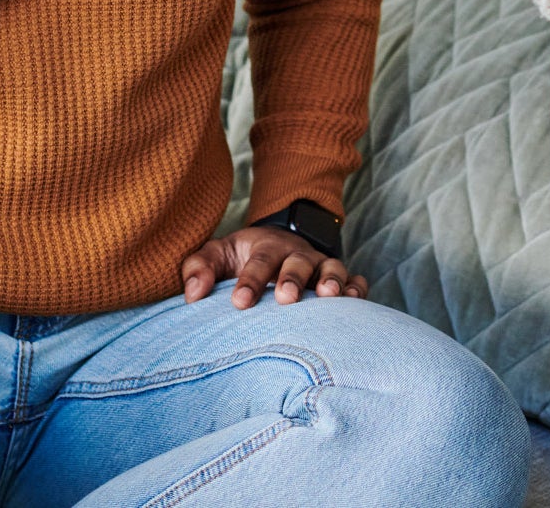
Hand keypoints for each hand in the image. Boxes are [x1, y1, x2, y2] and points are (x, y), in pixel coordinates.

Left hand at [180, 224, 368, 308]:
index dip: (250, 280)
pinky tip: (355, 301)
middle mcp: (296, 254)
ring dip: (331, 280)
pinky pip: (355, 280)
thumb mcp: (217, 255)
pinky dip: (357, 288)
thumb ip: (198, 268)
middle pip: (298, 261)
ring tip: (328, 296)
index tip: (238, 302)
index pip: (259, 260)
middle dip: (292, 278)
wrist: (274, 246)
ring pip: (331, 267)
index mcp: (265, 246)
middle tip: (285, 298)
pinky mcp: (340, 279)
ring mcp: (320, 266)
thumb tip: (192, 294)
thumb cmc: (241, 259)